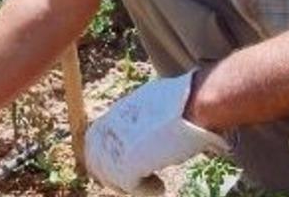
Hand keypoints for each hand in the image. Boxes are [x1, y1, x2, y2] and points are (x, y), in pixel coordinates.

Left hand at [85, 72, 229, 194]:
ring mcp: (117, 144)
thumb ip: (145, 116)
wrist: (194, 104)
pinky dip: (145, 191)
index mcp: (118, 110)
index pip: (94, 139)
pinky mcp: (128, 162)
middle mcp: (111, 125)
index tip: (124, 169)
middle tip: (134, 182)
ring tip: (154, 185)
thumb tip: (147, 132)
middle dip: (110, 175)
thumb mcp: (156, 101)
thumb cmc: (187, 101)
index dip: (105, 158)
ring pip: (109, 175)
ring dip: (129, 184)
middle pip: (95, 159)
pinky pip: (128, 186)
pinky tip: (160, 188)